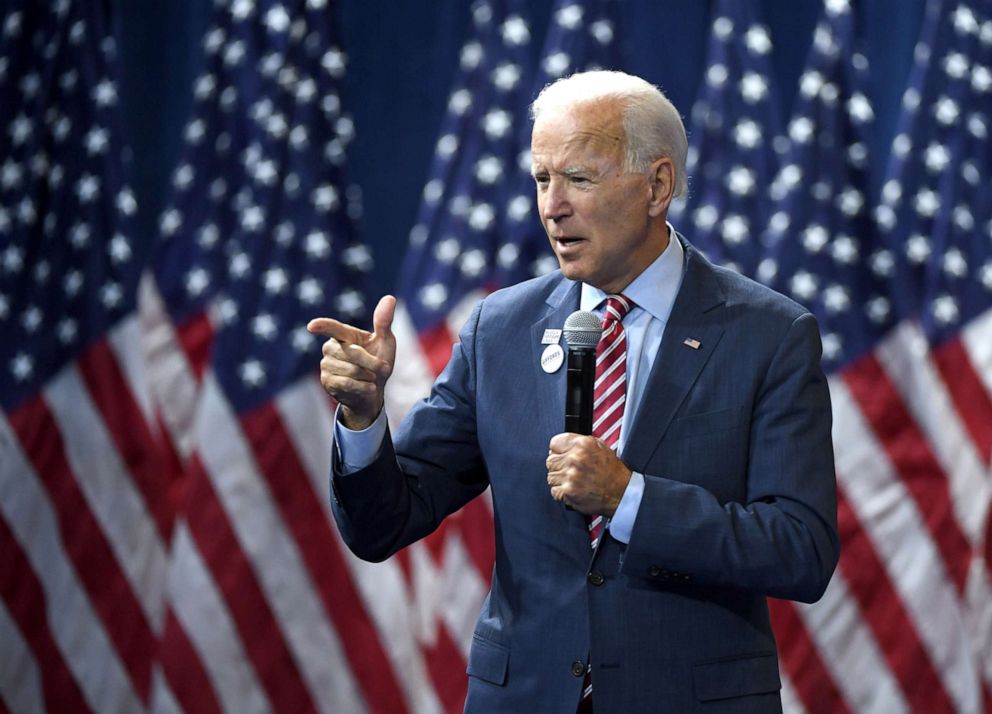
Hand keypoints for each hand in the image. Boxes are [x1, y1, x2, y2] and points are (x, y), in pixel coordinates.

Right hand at [307, 295, 396, 429]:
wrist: (373, 391)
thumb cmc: (379, 362)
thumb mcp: (386, 341)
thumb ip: (384, 322)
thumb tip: (390, 298)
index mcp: (344, 335)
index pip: (333, 328)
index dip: (323, 326)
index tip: (312, 326)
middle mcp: (331, 348)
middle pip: (352, 353)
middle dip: (372, 362)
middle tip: (384, 368)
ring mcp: (326, 365)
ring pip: (350, 370)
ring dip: (368, 376)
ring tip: (372, 378)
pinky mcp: (327, 382)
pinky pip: (346, 383)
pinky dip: (363, 387)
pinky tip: (369, 388)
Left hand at [545, 433, 631, 515]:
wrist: (621, 493)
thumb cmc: (612, 472)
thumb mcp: (600, 447)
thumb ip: (580, 442)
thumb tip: (564, 444)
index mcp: (582, 445)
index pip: (555, 443)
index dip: (558, 450)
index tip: (561, 455)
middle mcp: (575, 459)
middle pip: (550, 460)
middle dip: (558, 466)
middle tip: (569, 471)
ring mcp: (570, 476)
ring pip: (550, 476)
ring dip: (559, 480)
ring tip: (573, 481)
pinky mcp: (568, 491)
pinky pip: (553, 490)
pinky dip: (561, 492)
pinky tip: (572, 489)